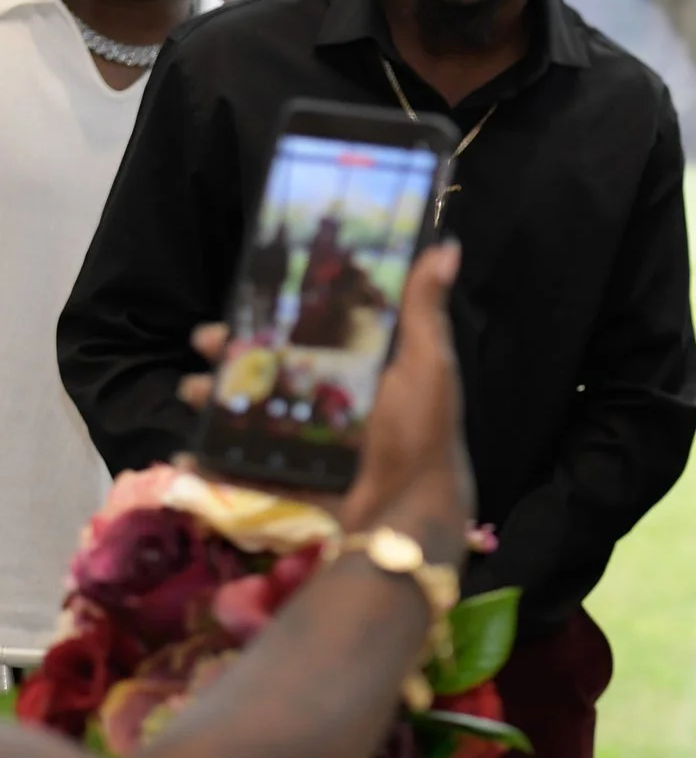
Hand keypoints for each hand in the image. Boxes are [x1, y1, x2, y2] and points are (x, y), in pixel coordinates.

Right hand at [173, 249, 473, 554]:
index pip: (296, 337)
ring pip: (236, 415)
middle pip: (258, 372)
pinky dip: (204, 465)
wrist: (407, 510)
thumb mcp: (427, 366)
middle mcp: (318, 405)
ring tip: (193, 392)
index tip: (236, 307)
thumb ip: (425, 311)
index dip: (263, 322)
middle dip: (223, 358)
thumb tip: (447, 248)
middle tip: (205, 344)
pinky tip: (186, 456)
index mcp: (347, 374)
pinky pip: (232, 472)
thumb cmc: (420, 434)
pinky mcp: (280, 482)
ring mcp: (294, 445)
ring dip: (206, 401)